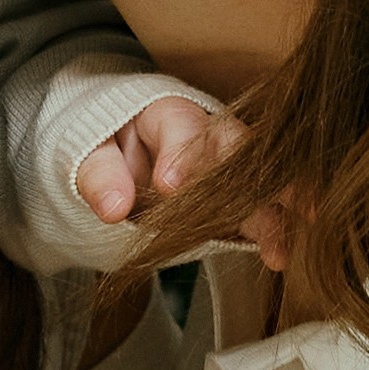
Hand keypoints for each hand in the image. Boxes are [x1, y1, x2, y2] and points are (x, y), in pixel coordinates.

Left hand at [76, 101, 299, 269]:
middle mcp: (209, 138)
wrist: (115, 160)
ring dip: (271, 216)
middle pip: (239, 149)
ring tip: (278, 250)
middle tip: (261, 204)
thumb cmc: (105, 148)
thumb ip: (100, 175)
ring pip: (257, 186)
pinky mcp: (234, 203)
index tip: (168, 186)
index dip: (179, 153)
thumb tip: (113, 207)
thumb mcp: (89, 153)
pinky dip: (269, 235)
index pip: (182, 126)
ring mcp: (227, 171)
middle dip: (253, 178)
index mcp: (170, 114)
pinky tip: (279, 254)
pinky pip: (256, 214)